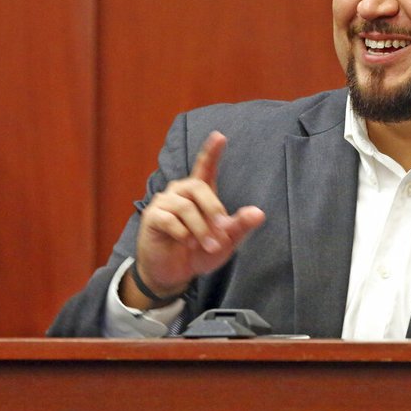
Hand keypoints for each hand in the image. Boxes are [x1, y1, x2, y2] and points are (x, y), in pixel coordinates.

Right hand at [122, 131, 264, 308]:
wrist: (174, 274)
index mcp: (200, 192)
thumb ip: (240, 226)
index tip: (220, 136)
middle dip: (213, 209)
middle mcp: (181, 192)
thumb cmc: (200, 252)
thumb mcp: (225, 242)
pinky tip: (186, 243)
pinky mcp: (152, 218)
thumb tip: (259, 213)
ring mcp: (164, 203)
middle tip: (222, 232)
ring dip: (200, 229)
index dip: (212, 151)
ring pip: (185, 206)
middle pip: (198, 186)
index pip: (206, 166)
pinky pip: (170, 220)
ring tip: (207, 245)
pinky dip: (183, 234)